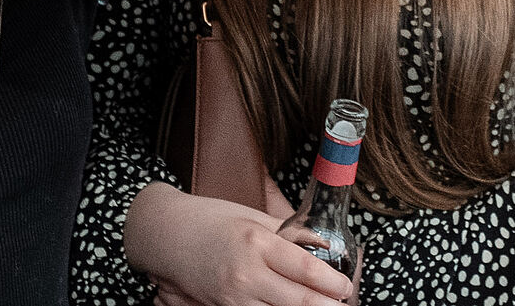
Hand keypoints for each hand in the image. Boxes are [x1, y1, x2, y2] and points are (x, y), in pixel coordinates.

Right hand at [126, 183, 351, 305]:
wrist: (168, 235)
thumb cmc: (211, 220)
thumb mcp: (253, 217)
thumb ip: (290, 233)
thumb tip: (324, 245)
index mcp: (256, 242)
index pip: (305, 269)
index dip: (331, 283)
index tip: (346, 287)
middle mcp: (247, 273)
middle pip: (299, 301)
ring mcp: (234, 297)